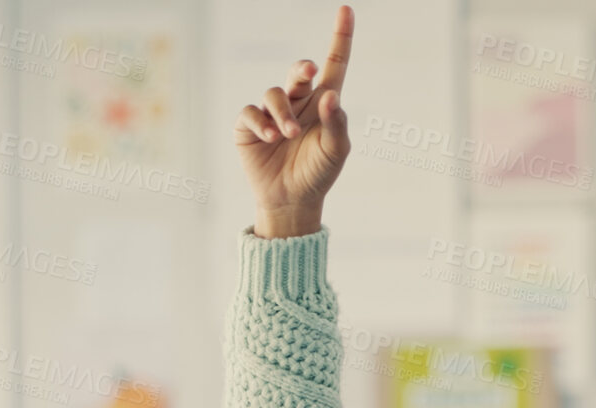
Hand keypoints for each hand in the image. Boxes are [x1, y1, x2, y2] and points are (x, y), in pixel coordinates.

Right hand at [236, 5, 353, 238]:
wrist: (291, 201)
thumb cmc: (318, 174)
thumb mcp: (336, 151)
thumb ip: (336, 123)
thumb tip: (331, 95)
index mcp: (324, 103)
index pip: (334, 64)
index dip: (340, 38)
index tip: (346, 10)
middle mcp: (298, 102)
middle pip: (299, 71)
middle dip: (301, 68)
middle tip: (307, 74)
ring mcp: (273, 113)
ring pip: (274, 93)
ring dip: (282, 112)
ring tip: (288, 135)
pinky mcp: (249, 126)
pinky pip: (251, 113)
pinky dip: (261, 123)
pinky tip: (271, 139)